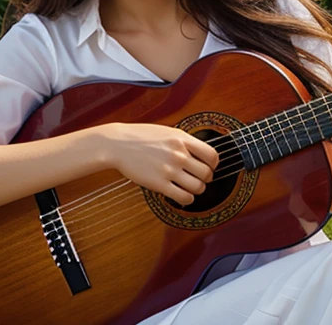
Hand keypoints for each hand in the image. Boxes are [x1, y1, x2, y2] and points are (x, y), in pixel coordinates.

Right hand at [99, 123, 218, 205]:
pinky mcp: (159, 184)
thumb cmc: (141, 137)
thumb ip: (185, 141)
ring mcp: (169, 170)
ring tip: (190, 187)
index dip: (213, 164)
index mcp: (182, 139)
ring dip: (197, 190)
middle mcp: (178, 154)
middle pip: (207, 173)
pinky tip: (182, 195)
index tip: (209, 166)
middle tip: (199, 178)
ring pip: (198, 187)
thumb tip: (202, 153)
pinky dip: (187, 199)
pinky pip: (184, 197)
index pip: (212, 155)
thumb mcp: (168, 131)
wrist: (118, 144)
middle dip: (206, 178)